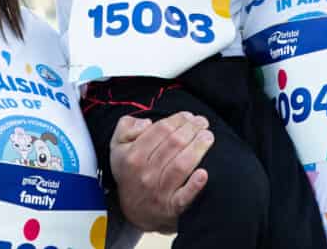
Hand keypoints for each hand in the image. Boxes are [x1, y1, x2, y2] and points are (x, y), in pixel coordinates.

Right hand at [109, 112, 212, 233]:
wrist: (135, 211)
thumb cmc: (131, 172)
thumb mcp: (117, 147)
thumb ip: (126, 127)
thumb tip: (147, 122)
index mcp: (133, 156)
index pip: (160, 130)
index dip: (177, 120)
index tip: (188, 116)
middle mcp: (145, 173)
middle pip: (173, 144)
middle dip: (191, 129)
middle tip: (202, 122)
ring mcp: (159, 191)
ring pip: (181, 165)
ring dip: (198, 148)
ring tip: (208, 136)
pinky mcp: (171, 207)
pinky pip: (184, 197)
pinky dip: (194, 186)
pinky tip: (203, 174)